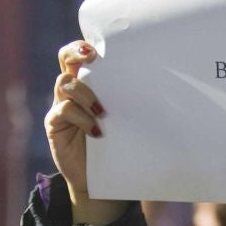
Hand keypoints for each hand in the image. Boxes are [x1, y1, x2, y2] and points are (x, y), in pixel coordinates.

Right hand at [44, 41, 129, 225]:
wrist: (103, 179)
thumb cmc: (119, 144)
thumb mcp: (127, 119)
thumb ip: (134, 102)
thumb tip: (170, 86)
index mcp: (88, 83)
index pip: (79, 54)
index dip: (82, 46)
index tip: (95, 48)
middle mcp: (72, 90)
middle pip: (65, 59)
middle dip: (76, 53)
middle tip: (91, 58)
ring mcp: (61, 106)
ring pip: (65, 84)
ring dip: (86, 94)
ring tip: (102, 112)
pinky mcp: (55, 124)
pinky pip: (63, 111)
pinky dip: (82, 118)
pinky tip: (96, 131)